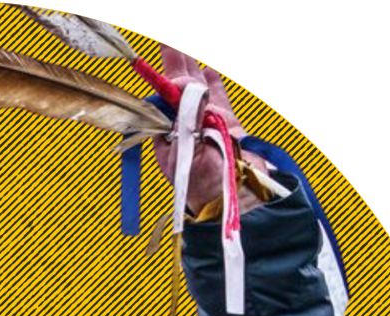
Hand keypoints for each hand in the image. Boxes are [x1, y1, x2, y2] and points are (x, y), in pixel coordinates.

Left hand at [151, 46, 265, 214]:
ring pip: (197, 89)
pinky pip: (217, 98)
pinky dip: (212, 83)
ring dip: (190, 67)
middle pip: (177, 89)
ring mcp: (206, 124)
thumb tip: (187, 86)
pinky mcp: (227, 125)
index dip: (161, 79)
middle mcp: (185, 127)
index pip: (161, 101)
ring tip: (178, 48)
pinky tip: (207, 70)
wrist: (237, 200)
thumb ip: (189, 119)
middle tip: (166, 40)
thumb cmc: (207, 185)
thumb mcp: (191, 153)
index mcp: (169, 134)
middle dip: (174, 62)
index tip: (152, 61)